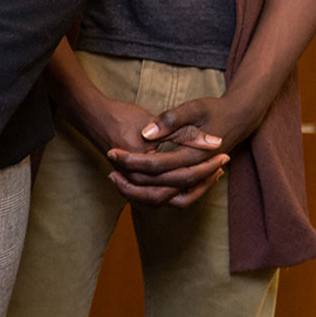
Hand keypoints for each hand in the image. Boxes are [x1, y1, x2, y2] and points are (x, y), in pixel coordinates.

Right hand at [70, 90, 227, 207]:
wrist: (93, 116)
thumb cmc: (121, 116)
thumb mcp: (156, 122)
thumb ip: (185, 134)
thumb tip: (216, 142)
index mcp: (143, 168)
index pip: (182, 177)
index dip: (206, 167)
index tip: (222, 154)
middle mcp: (137, 181)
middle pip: (177, 194)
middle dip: (202, 181)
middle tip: (221, 165)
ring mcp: (133, 184)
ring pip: (168, 200)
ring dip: (191, 189)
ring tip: (210, 174)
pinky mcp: (134, 183)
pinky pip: (158, 196)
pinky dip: (176, 190)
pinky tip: (190, 179)